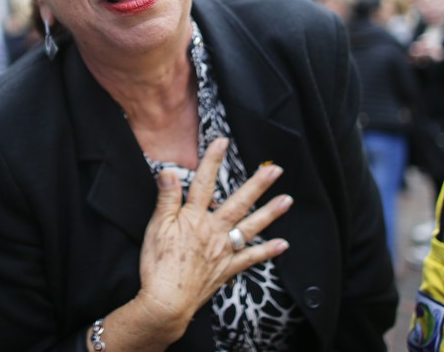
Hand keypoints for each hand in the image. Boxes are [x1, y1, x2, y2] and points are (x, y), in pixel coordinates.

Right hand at [134, 137, 292, 334]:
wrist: (166, 301)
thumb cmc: (157, 264)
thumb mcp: (157, 227)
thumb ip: (166, 198)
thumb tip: (168, 170)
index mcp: (193, 218)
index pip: (204, 182)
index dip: (212, 160)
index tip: (223, 141)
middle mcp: (213, 230)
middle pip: (238, 202)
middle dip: (257, 184)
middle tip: (275, 169)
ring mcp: (223, 250)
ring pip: (251, 227)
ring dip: (270, 213)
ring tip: (287, 200)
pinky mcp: (227, 269)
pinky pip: (251, 259)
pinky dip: (267, 252)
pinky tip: (283, 244)